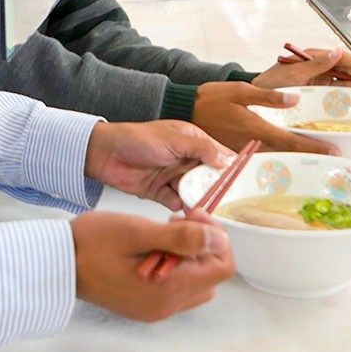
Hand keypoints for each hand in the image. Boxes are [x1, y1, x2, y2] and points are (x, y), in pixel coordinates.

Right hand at [72, 210, 233, 321]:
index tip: (193, 216)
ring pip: (196, 283)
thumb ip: (181, 237)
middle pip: (211, 276)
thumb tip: (218, 239)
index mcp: (169, 289)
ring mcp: (155, 309)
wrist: (57, 262)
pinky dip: (175, 267)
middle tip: (177, 221)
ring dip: (190, 256)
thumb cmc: (93, 242)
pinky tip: (153, 248)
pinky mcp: (144, 306)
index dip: (215, 237)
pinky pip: (176, 289)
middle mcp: (166, 306)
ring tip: (164, 233)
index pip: (222, 267)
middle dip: (203, 245)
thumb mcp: (138, 231)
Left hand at [84, 120, 231, 209]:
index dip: (231, 167)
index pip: (218, 154)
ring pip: (193, 191)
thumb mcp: (174, 140)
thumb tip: (227, 161)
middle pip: (208, 177)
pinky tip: (185, 212)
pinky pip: (176, 202)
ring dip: (198, 200)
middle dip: (216, 188)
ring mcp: (172, 176)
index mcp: (191, 140)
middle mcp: (184, 159)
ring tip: (207, 211)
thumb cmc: (137, 139)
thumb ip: (201, 150)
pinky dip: (180, 207)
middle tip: (228, 203)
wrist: (105, 154)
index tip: (246, 182)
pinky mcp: (159, 191)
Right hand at [192, 81, 339, 154]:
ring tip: (315, 162)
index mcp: (256, 129)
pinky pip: (261, 162)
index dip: (314, 147)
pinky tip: (287, 161)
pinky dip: (277, 163)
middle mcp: (252, 146)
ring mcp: (244, 153)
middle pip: (287, 156)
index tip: (334, 152)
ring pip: (275, 161)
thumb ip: (268, 96)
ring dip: (295, 163)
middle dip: (310, 159)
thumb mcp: (240, 90)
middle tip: (331, 161)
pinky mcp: (236, 155)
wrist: (185, 111)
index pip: (292, 142)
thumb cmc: (211, 99)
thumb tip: (294, 100)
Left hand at [257, 47, 350, 88]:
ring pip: (344, 79)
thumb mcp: (293, 74)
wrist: (257, 102)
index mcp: (311, 57)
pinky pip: (338, 90)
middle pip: (345, 68)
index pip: (338, 57)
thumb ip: (316, 64)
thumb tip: (338, 51)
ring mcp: (319, 79)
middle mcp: (317, 66)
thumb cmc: (271, 85)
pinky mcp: (318, 91)